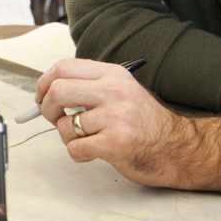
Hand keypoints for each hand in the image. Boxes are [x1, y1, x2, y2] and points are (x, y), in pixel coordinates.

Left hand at [33, 57, 220, 192]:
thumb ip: (91, 87)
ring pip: (65, 125)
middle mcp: (115, 91)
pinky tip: (94, 152)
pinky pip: (75, 148)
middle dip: (47, 108)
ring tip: (86, 139)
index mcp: (114, 74)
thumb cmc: (146, 124)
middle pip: (57, 90)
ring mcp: (115, 117)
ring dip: (68, 136)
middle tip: (55, 119)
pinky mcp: (115, 143)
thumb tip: (49, 91)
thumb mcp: (123, 92)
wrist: (179, 149)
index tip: (41, 97)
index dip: (44, 83)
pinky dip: (78, 154)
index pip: (64, 67)